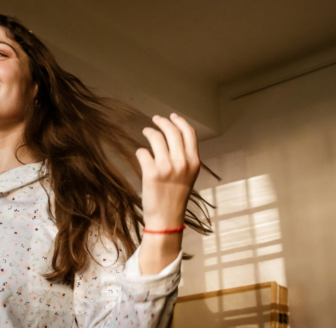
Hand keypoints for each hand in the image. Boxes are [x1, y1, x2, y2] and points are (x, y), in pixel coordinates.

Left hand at [136, 113, 200, 230]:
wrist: (166, 220)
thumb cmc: (176, 198)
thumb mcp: (189, 177)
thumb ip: (185, 158)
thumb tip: (173, 137)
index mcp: (194, 163)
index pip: (189, 133)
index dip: (179, 121)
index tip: (172, 116)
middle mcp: (182, 162)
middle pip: (172, 131)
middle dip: (162, 122)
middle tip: (155, 119)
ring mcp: (166, 167)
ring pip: (156, 138)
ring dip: (149, 132)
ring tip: (146, 132)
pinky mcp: (151, 172)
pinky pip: (143, 152)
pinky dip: (141, 152)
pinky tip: (141, 155)